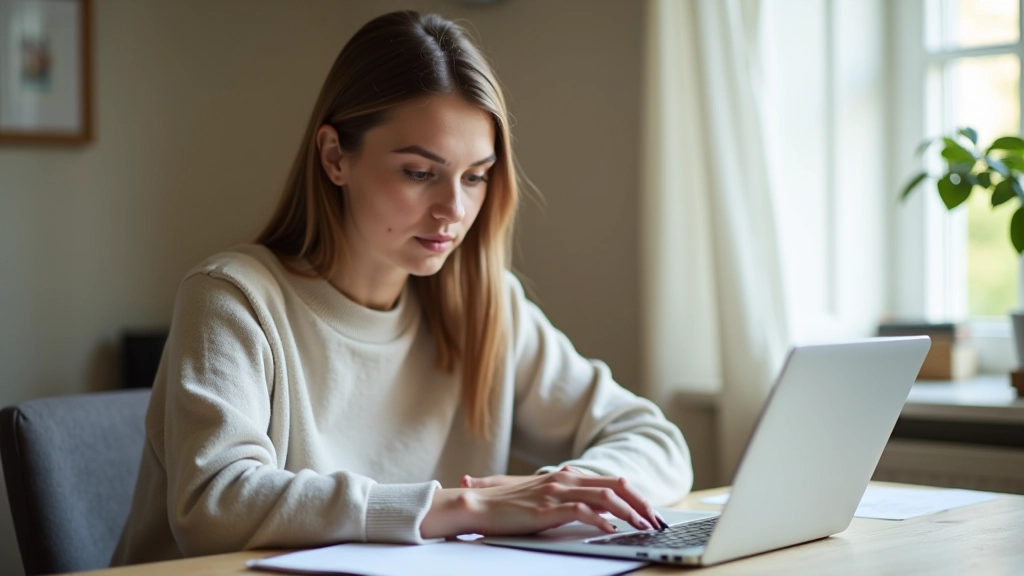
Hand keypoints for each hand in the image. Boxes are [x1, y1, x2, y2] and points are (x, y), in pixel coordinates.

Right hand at [421, 466, 665, 538]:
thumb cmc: (505, 504)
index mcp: (566, 475)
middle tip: (656, 522)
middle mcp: (565, 479)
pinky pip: (582, 512)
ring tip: (642, 528)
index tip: (650, 514)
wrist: (476, 504)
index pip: (611, 482)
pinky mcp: (547, 508)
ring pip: (605, 498)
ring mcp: (557, 492)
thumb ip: (564, 492)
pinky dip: (601, 521)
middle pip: (616, 487)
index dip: (635, 498)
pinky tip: (611, 532)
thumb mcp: (539, 493)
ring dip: (629, 513)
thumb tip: (586, 494)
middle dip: (641, 505)